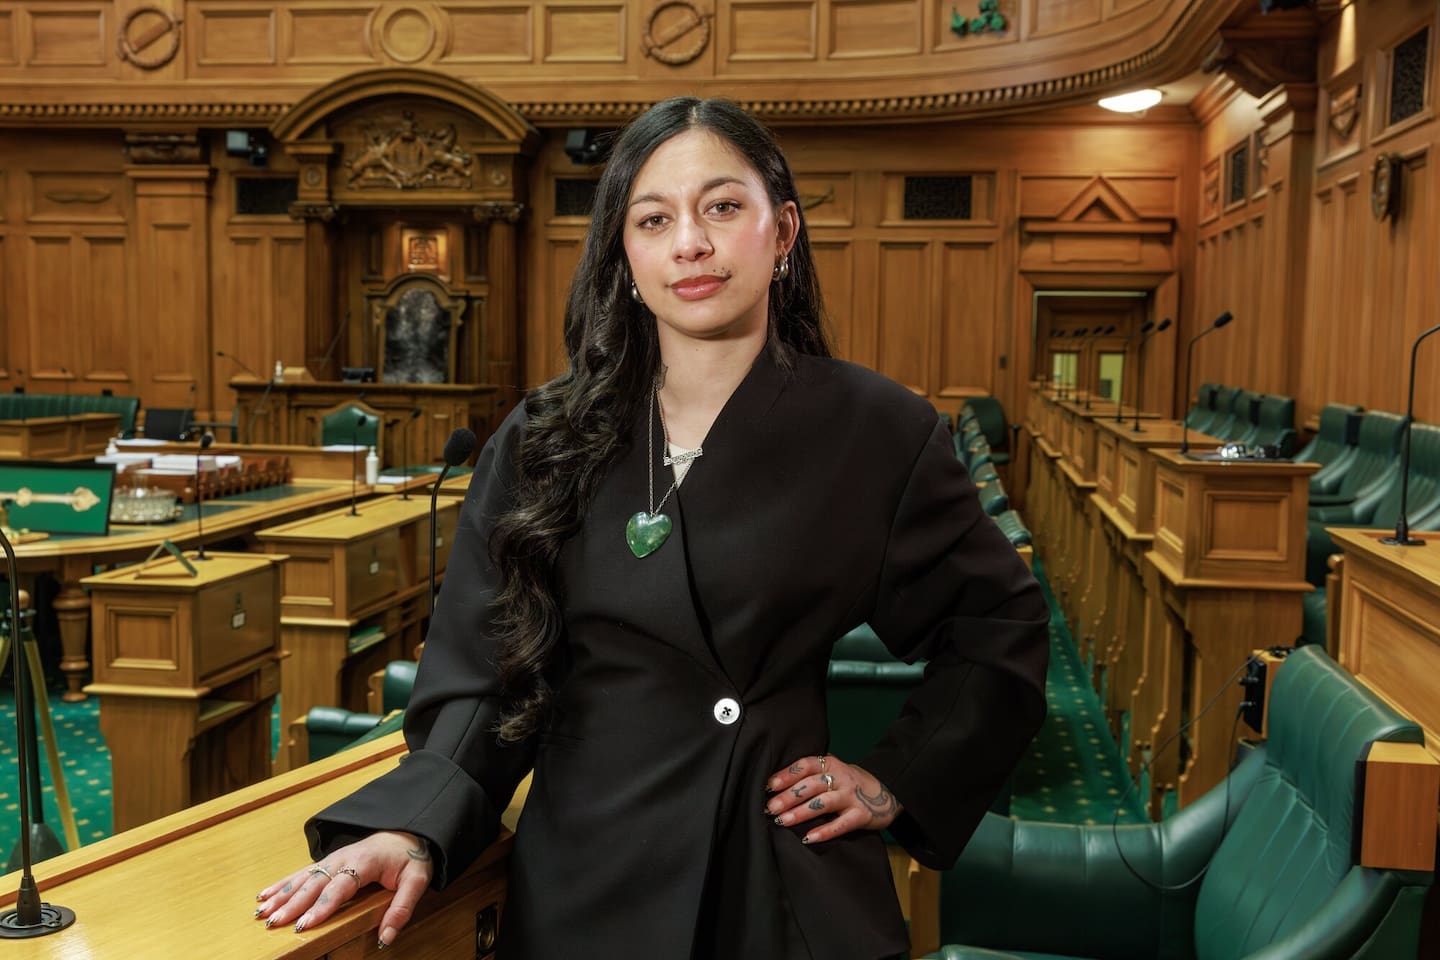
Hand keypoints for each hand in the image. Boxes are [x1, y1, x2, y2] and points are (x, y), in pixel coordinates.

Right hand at [253, 830, 432, 947]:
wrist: (408, 833)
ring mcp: (333, 858)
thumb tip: (385, 938)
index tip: (305, 924)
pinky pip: (301, 872)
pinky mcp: (328, 861)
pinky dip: (282, 884)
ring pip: (302, 877)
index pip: (339, 887)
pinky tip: (264, 895)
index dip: (321, 906)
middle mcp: (343, 858)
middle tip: (274, 923)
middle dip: (293, 904)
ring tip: (262, 912)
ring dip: (281, 895)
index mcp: (364, 862)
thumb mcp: (417, 881)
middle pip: (314, 883)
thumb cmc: (410, 858)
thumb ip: (402, 908)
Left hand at [765, 754, 901, 843]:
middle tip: (770, 807)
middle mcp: (841, 777)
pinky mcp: (861, 815)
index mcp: (831, 764)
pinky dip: (824, 831)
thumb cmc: (849, 784)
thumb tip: (776, 786)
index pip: (806, 765)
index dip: (787, 774)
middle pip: (811, 784)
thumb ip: (811, 775)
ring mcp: (852, 796)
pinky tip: (808, 837)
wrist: (886, 792)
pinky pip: (840, 824)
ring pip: (823, 803)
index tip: (769, 786)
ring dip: (801, 812)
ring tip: (782, 821)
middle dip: (789, 796)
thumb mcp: (833, 772)